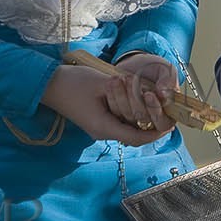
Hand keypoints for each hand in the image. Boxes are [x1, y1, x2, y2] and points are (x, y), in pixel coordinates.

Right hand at [38, 65, 171, 145]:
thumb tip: (146, 95)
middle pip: (133, 136)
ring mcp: (98, 127)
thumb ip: (125, 91)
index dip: (155, 133)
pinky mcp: (96, 121)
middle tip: (167, 115)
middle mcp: (102, 132)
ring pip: (127, 129)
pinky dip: (131, 115)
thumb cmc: (74, 82)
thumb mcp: (103, 83)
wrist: (48, 84)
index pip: (136, 138)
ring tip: (156, 108)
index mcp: (103, 127)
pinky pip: (119, 123)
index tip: (171, 124)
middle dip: (151, 126)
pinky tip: (139, 103)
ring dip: (141, 119)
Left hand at [106, 52, 179, 134]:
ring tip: (118, 78)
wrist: (135, 65)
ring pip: (128, 116)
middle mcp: (152, 121)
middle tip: (129, 79)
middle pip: (143, 119)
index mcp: (168, 114)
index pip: (163, 123)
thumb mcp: (165, 69)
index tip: (148, 94)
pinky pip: (115, 113)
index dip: (155, 110)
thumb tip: (163, 95)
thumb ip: (168, 80)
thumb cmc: (154, 68)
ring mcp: (135, 120)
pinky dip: (112, 98)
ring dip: (121, 97)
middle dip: (135, 99)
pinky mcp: (120, 116)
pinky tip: (110, 83)